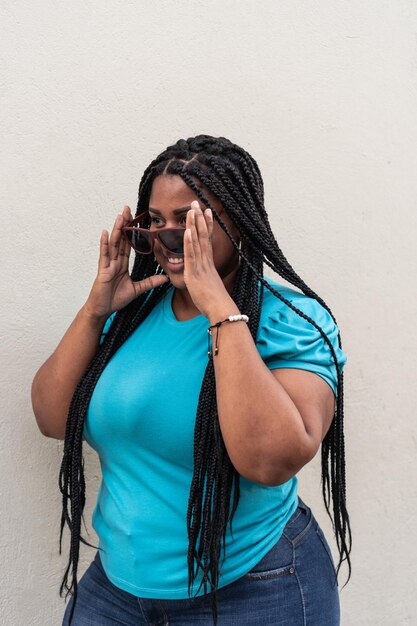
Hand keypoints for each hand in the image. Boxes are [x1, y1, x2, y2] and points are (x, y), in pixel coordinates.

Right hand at [84, 205, 168, 319]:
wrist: (103, 310)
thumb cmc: (115, 299)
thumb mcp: (137, 289)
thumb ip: (150, 282)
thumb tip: (165, 278)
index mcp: (122, 264)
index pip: (128, 245)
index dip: (133, 233)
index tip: (137, 220)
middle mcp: (115, 261)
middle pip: (121, 239)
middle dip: (125, 224)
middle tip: (128, 209)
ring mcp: (108, 264)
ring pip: (114, 243)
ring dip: (117, 229)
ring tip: (121, 215)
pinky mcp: (103, 270)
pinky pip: (104, 254)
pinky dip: (105, 243)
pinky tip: (106, 232)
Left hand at [183, 200, 237, 320]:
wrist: (221, 310)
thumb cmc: (215, 302)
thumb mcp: (209, 286)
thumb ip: (206, 278)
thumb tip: (206, 278)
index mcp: (208, 264)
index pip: (207, 240)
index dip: (206, 225)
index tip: (206, 212)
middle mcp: (206, 261)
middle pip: (203, 235)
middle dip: (200, 218)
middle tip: (197, 202)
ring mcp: (201, 266)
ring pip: (197, 241)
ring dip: (194, 224)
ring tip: (192, 209)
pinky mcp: (195, 273)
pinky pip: (192, 255)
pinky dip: (190, 242)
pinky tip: (188, 230)